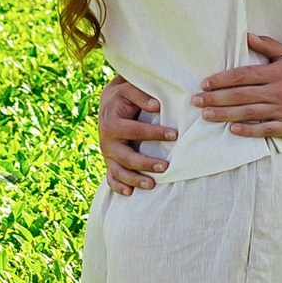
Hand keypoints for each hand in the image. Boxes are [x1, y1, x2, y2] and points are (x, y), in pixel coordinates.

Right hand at [98, 75, 173, 194]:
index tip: (174, 135)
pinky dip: (118, 187)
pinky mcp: (109, 162)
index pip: (134, 130)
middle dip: (145, 163)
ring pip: (118, 171)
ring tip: (152, 185)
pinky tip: (130, 193)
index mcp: (111, 122)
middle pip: (125, 156)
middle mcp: (107, 141)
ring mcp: (107, 154)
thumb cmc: (125, 96)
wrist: (109, 103)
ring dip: (134, 180)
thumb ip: (141, 95)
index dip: (154, 133)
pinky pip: (111, 178)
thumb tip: (156, 106)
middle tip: (165, 167)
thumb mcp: (129, 89)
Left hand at [191, 34, 281, 138]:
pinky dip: (249, 130)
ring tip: (207, 115)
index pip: (243, 76)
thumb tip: (246, 36)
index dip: (222, 80)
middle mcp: (277, 91)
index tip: (205, 84)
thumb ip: (267, 45)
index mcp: (275, 73)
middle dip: (217, 98)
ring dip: (226, 114)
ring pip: (249, 112)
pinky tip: (233, 129)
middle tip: (197, 101)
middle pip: (242, 95)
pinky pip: (265, 129)